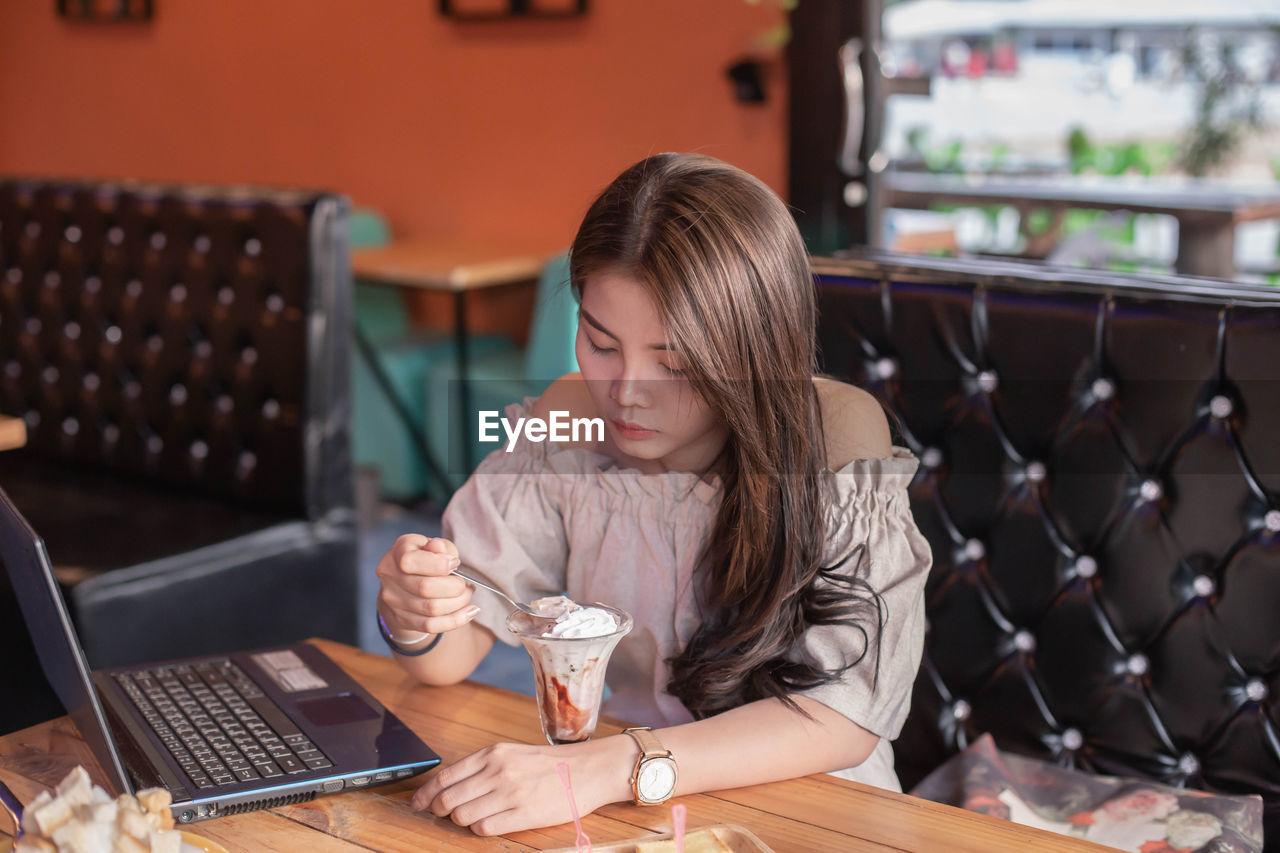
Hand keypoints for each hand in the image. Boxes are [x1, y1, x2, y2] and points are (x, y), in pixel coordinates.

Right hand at [376, 535, 477, 637]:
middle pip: (425, 588)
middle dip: (454, 587)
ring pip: (431, 609)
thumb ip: (439, 546)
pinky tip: (470, 612)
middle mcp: (390, 576)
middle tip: (466, 584)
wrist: (406, 583)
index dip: (439, 564)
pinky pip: (431, 626)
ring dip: (458, 603)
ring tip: (467, 595)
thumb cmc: (426, 558)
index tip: (455, 563)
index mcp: (398, 552)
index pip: (411, 561)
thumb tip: (440, 549)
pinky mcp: (402, 619)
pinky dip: (455, 620)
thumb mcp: (434, 545)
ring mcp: (393, 600)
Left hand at [411, 739, 631, 835]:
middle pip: (448, 799)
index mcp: (493, 753)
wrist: (588, 770)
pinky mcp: (523, 814)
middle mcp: (498, 771)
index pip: (445, 776)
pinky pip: (484, 828)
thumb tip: (448, 786)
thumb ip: (482, 766)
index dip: (425, 794)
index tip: (418, 803)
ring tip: (469, 818)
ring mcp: (510, 793)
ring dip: (459, 822)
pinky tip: (488, 823)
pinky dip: (479, 830)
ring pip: (462, 816)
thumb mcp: (511, 753)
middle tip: (438, 815)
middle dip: (437, 811)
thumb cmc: (549, 764)